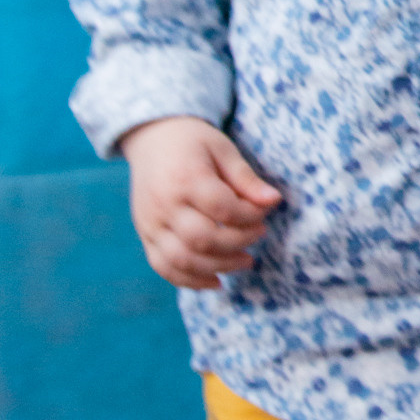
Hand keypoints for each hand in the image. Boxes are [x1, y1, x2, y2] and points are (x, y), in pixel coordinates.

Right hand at [122, 116, 280, 290]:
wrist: (151, 138)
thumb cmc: (193, 142)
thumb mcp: (223, 149)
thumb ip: (246, 178)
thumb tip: (274, 201)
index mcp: (184, 178)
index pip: (222, 209)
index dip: (249, 216)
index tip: (264, 212)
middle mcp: (163, 205)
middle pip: (203, 239)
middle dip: (238, 243)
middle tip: (259, 235)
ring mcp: (150, 223)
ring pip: (183, 260)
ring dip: (219, 267)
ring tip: (246, 261)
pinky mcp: (145, 236)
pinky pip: (164, 267)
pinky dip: (190, 281)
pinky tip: (217, 281)